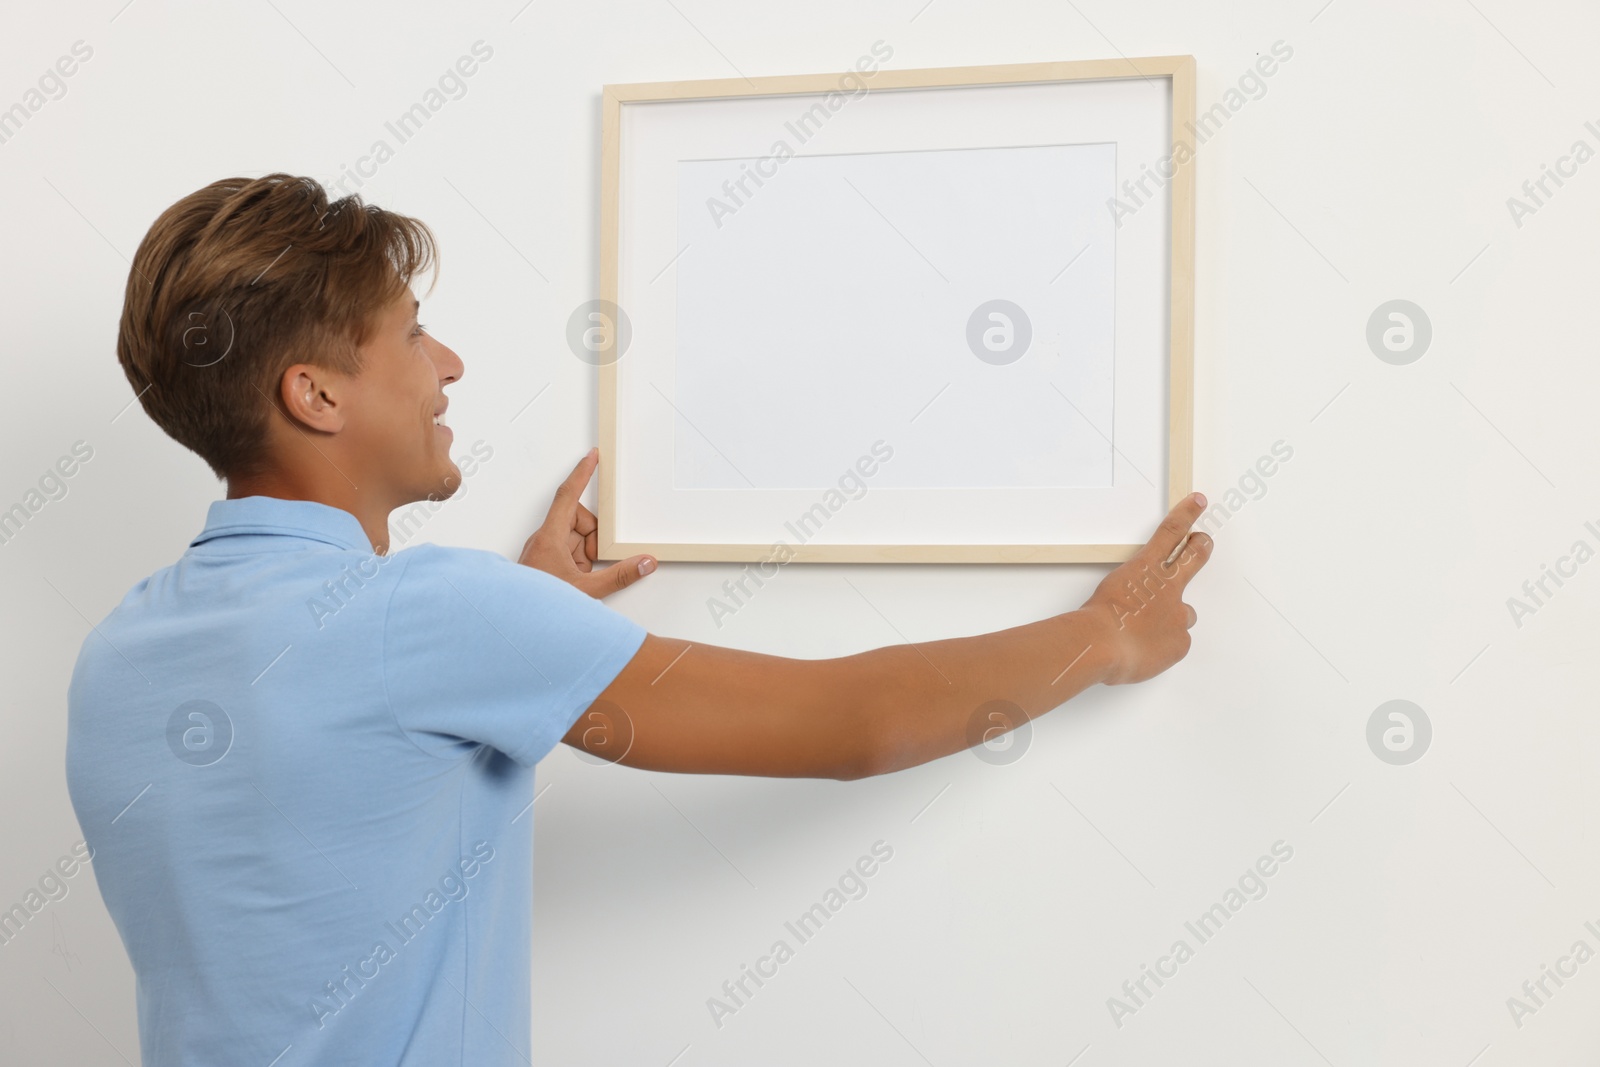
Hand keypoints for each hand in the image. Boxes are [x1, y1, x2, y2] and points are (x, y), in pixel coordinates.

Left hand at [518, 447, 655, 598]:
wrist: (517, 625)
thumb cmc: (538, 606)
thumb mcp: (586, 591)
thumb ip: (619, 576)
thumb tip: (644, 562)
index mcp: (549, 538)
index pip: (568, 495)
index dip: (582, 473)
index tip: (593, 456)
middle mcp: (544, 540)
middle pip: (578, 520)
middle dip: (594, 537)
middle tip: (597, 559)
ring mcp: (544, 551)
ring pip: (576, 537)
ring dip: (587, 553)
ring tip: (584, 576)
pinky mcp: (546, 562)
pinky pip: (571, 551)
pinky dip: (581, 561)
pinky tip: (581, 579)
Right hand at [1080, 492, 1212, 684]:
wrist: (1102, 645)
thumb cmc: (1097, 618)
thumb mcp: (1109, 593)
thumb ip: (1129, 593)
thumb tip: (1138, 604)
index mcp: (1146, 568)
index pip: (1170, 533)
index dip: (1187, 515)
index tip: (1197, 501)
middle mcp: (1168, 586)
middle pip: (1194, 558)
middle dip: (1201, 547)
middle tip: (1203, 541)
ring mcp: (1178, 613)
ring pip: (1184, 614)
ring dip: (1172, 618)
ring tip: (1147, 632)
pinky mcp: (1181, 641)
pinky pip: (1177, 642)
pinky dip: (1164, 646)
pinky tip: (1146, 650)